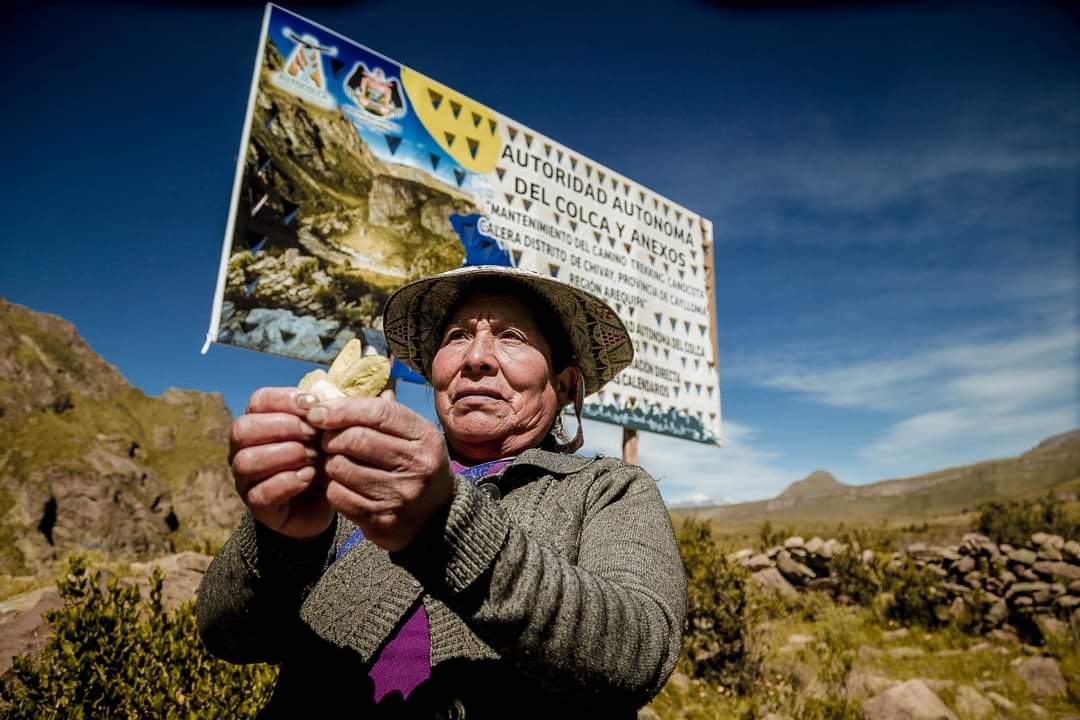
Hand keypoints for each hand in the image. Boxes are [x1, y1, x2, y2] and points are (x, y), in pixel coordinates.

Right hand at [229, 387, 333, 540]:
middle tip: (314, 434)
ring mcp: (246, 478)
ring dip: (285, 455)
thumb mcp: (328, 431)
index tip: (314, 406)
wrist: (328, 500)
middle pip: (242, 429)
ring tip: (314, 457)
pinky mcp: (257, 505)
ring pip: (246, 461)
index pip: (258, 401)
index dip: (285, 400)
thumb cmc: (324, 457)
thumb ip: (325, 410)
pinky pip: (261, 493)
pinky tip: (309, 477)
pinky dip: (287, 482)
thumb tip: (323, 391)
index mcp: (259, 422)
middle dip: (282, 427)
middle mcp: (244, 449)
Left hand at [306, 397, 453, 551]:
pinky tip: (343, 485)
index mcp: (425, 437)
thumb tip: (326, 396)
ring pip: (341, 467)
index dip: (342, 409)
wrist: (436, 517)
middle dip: (330, 437)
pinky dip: (333, 487)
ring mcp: (401, 494)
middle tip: (325, 440)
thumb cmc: (414, 466)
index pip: (379, 412)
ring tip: (337, 463)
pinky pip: (338, 495)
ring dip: (330, 463)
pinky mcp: (382, 519)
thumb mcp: (411, 436)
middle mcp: (418, 464)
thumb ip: (377, 414)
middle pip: (356, 439)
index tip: (317, 412)